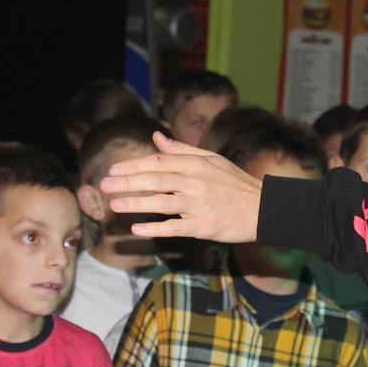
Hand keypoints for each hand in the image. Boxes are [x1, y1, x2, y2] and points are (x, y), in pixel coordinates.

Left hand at [101, 133, 264, 242]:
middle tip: (104, 185)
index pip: (159, 162)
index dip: (134, 165)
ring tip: (114, 205)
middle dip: (128, 182)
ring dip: (136, 204)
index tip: (114, 171)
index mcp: (197, 164)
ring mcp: (199, 205)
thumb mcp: (212, 160)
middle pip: (156, 180)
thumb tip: (157, 137)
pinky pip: (175, 227)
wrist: (264, 209)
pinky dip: (156, 228)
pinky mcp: (204, 226)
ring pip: (162, 202)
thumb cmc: (235, 184)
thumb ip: (183, 150)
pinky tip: (138, 229)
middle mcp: (196, 182)